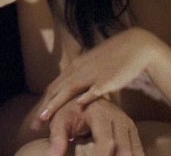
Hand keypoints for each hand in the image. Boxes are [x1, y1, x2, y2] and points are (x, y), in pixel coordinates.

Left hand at [39, 28, 157, 120]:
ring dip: (55, 104)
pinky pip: (95, 89)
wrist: (135, 46)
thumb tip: (76, 95)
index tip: (37, 117)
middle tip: (35, 123)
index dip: (45, 102)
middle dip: (44, 107)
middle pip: (56, 89)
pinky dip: (85, 97)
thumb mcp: (92, 67)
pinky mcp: (108, 78)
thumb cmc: (114, 58)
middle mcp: (79, 69)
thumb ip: (83, 80)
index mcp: (75, 67)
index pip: (54, 86)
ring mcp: (92, 73)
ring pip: (69, 89)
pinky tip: (78, 105)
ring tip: (45, 118)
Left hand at [46, 99, 143, 155]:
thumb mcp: (59, 122)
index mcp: (102, 114)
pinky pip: (138, 152)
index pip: (107, 142)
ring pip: (135, 153)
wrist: (83, 98)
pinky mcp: (133, 134)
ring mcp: (130, 127)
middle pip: (125, 150)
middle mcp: (121, 120)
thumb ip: (57, 139)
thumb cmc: (69, 111)